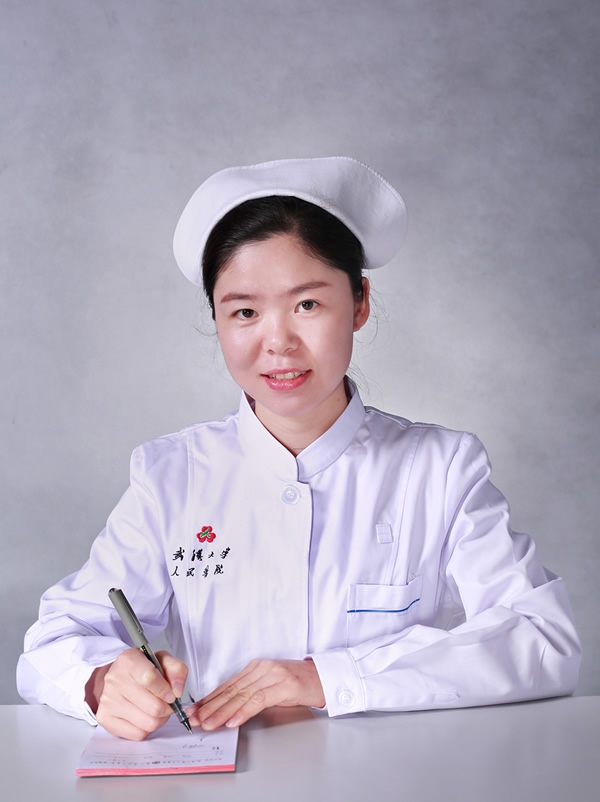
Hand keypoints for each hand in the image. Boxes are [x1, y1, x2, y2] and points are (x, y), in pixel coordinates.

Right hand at [85, 648, 188, 740]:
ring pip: (148, 723)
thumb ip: (177, 670)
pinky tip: (144, 716)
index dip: (166, 690)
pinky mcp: (105, 718)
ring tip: (157, 710)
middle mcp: (115, 679)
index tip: (172, 694)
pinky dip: (147, 728)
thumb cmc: (143, 669)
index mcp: (128, 660)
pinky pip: (138, 734)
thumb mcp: (162, 660)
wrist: (119, 678)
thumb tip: (177, 691)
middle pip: (153, 706)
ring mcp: (108, 700)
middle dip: (167, 708)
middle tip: (167, 703)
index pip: (150, 678)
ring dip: (159, 719)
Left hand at [188, 658, 325, 730]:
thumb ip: (252, 693)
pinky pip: (259, 700)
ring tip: (208, 723)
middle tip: (194, 719)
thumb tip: (227, 709)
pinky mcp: (284, 685)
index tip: (194, 711)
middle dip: (210, 706)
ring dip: (222, 711)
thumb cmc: (299, 683)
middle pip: (231, 690)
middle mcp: (262, 668)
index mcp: (256, 667)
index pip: (227, 685)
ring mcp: (273, 675)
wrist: (325, 678)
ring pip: (241, 695)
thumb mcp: (271, 686)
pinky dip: (244, 711)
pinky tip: (233, 720)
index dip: (209, 699)